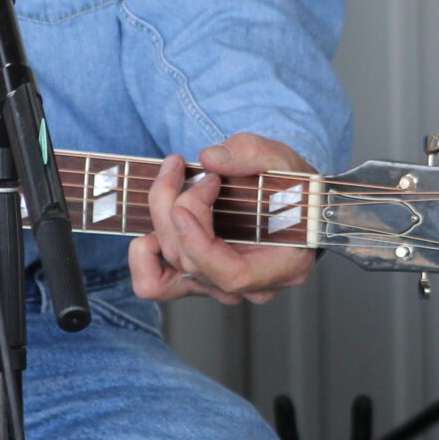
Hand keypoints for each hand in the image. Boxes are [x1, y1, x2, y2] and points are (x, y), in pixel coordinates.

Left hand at [129, 133, 319, 304]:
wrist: (294, 204)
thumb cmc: (294, 188)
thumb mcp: (284, 160)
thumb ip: (253, 153)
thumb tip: (210, 158)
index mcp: (282, 265)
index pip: (231, 275)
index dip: (199, 244)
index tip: (183, 206)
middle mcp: (250, 286)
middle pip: (193, 262)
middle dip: (177, 207)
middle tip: (181, 166)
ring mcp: (220, 285)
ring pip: (172, 269)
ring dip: (159, 221)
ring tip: (168, 180)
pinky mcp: (198, 277)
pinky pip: (156, 283)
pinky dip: (144, 256)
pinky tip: (158, 218)